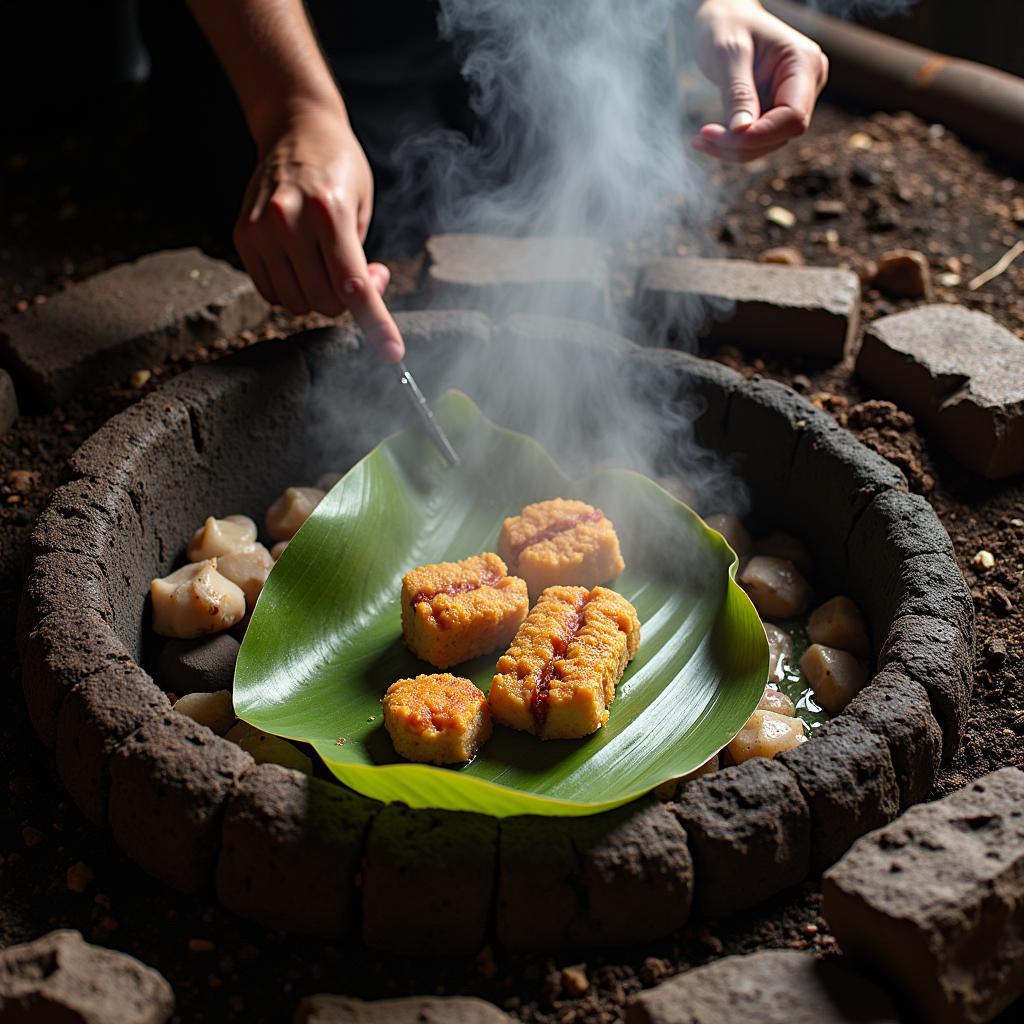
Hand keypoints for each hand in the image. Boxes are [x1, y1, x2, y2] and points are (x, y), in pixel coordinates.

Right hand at [234, 102, 404, 361]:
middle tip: (361, 270)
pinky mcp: (242, 235)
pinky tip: (301, 259)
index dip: (376, 323)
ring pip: (296, 303)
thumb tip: (360, 299)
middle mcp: (289, 221)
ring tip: (327, 259)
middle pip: (324, 302)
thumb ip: (361, 258)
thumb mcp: (362, 205)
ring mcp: (261, 229)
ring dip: (318, 294)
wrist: (293, 128)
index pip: (353, 285)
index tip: (393, 352)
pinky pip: (271, 291)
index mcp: (329, 212)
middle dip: (347, 300)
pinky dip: (292, 287)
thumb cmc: (339, 167)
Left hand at [691, 0, 827, 162]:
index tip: (716, 134)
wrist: (725, 16)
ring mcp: (793, 98)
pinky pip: (759, 139)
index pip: (792, 116)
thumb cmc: (727, 24)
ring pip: (769, 143)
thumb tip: (742, 131)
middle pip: (781, 134)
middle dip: (741, 144)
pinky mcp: (776, 110)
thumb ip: (738, 92)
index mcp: (804, 63)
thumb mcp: (728, 54)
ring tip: (700, 139)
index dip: (758, 134)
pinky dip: (733, 143)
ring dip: (734, 148)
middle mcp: (807, 83)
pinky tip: (708, 138)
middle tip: (701, 138)